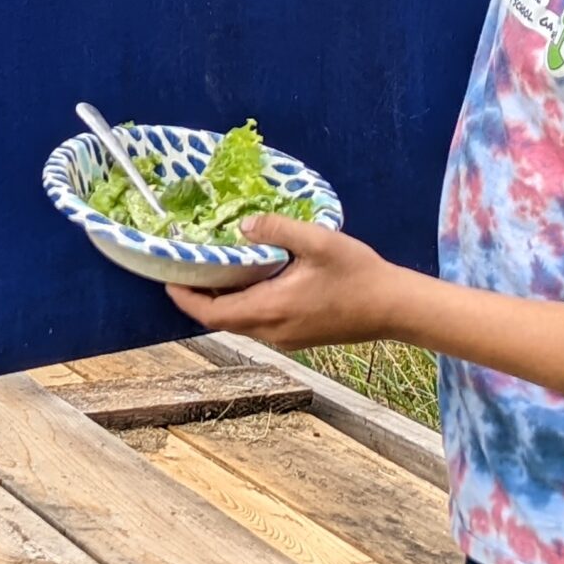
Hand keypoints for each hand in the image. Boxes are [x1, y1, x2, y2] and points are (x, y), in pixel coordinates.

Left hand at [165, 215, 408, 351]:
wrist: (397, 308)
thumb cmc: (359, 274)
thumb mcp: (317, 241)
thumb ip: (277, 230)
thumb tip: (242, 226)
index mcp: (271, 310)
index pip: (213, 313)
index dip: (185, 297)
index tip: (167, 278)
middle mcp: (273, 330)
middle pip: (221, 319)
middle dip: (198, 297)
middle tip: (186, 268)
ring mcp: (287, 337)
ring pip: (240, 321)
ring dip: (222, 300)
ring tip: (213, 269)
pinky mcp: (299, 336)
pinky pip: (259, 322)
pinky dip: (243, 303)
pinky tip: (249, 279)